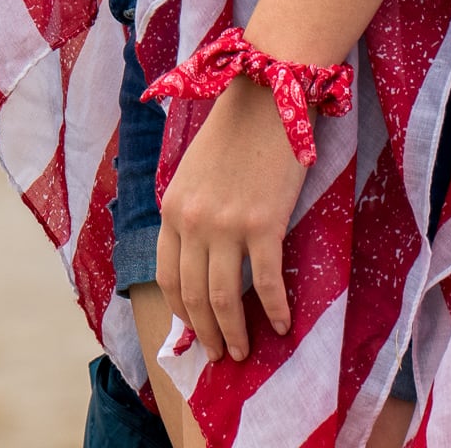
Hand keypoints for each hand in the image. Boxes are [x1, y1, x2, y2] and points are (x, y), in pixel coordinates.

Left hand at [154, 81, 310, 365]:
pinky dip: (273, 309)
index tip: (192, 331)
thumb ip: (193, 212)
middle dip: (205, 332)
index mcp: (172, 208)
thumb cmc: (236, 130)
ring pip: (224, 296)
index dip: (181, 311)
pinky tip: (283, 325)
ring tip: (242, 352)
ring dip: (233, 332)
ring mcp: (226, 224)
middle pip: (193, 293)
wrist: (268, 95)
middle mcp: (193, 221)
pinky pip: (265, 282)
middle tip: (219, 355)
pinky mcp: (263, 224)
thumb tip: (200, 254)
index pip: (167, 275)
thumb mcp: (196, 172)